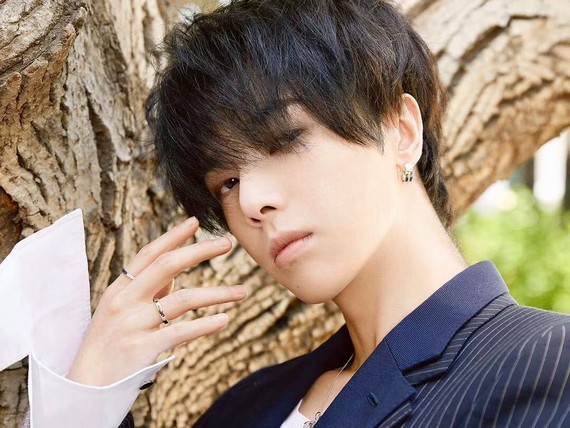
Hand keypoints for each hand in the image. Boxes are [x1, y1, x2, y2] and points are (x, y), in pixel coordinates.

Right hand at [66, 216, 245, 385]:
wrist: (87, 386)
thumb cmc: (107, 343)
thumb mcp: (119, 310)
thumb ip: (146, 291)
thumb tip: (175, 274)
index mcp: (119, 289)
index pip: (149, 254)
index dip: (172, 237)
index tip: (195, 222)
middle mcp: (125, 301)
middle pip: (167, 267)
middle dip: (199, 251)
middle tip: (226, 243)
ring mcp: (133, 324)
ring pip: (182, 300)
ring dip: (217, 293)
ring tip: (242, 291)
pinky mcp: (143, 349)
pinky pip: (180, 332)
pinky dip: (205, 325)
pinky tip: (224, 320)